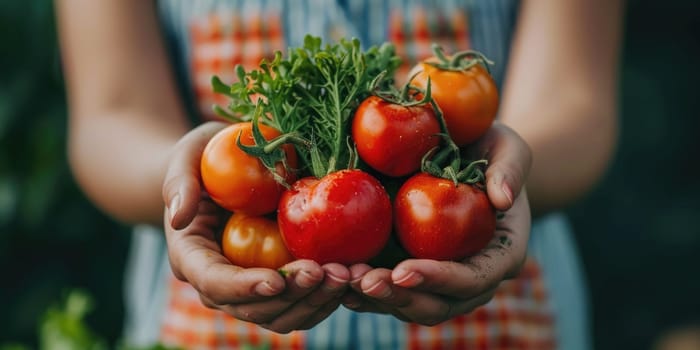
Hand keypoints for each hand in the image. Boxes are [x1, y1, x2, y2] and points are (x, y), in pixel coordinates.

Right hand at [162, 121, 349, 332]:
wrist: (224, 171)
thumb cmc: (203, 159)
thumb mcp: (187, 156)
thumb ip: (178, 182)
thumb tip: (178, 217)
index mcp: (192, 257)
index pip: (214, 283)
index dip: (244, 288)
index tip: (274, 281)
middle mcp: (220, 283)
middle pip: (254, 308)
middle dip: (293, 296)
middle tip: (330, 273)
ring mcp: (251, 289)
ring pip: (283, 315)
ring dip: (317, 300)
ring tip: (349, 275)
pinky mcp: (279, 285)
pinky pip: (303, 303)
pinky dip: (329, 295)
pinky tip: (355, 275)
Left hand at [341, 122, 531, 324]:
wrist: (468, 156)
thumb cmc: (491, 148)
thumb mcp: (507, 147)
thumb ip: (510, 168)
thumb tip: (504, 199)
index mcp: (501, 254)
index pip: (473, 279)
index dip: (439, 280)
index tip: (403, 270)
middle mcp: (470, 276)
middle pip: (438, 305)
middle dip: (400, 298)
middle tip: (364, 281)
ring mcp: (438, 278)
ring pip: (409, 305)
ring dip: (374, 299)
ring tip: (343, 280)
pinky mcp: (410, 270)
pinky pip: (388, 291)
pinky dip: (360, 290)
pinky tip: (334, 277)